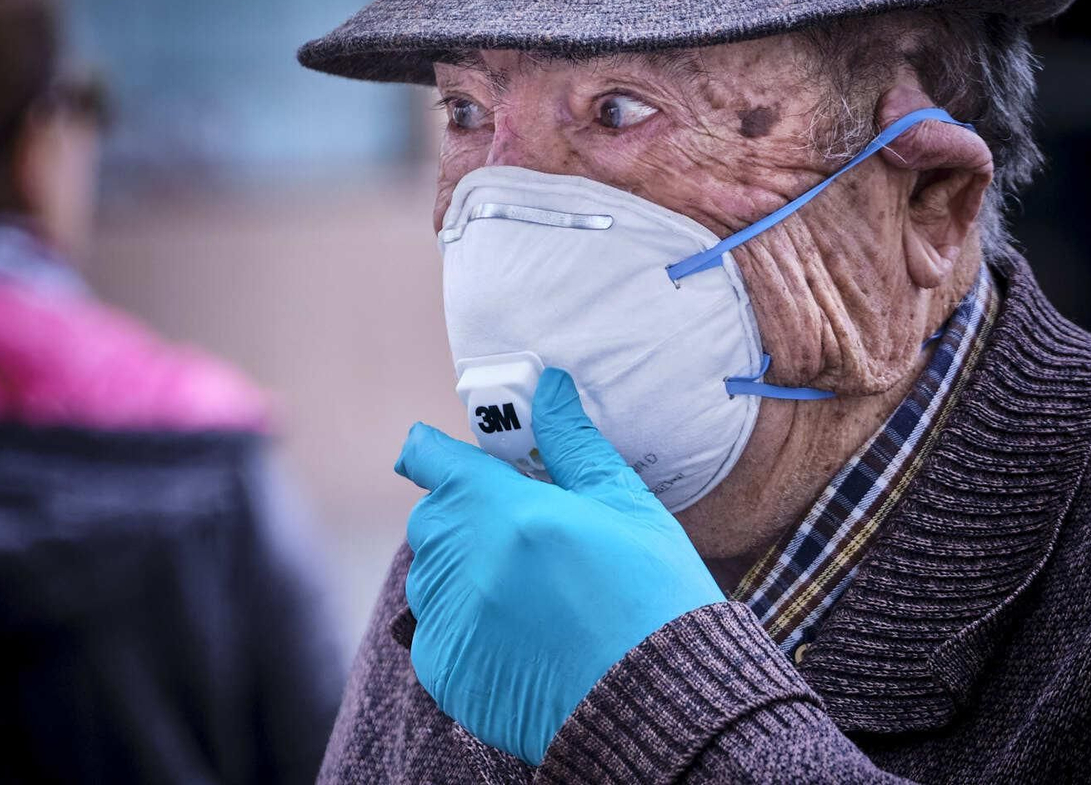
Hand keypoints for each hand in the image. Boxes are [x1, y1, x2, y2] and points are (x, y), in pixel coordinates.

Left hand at [396, 368, 724, 764]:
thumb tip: (549, 388)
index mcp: (501, 509)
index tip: (456, 459)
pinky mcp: (445, 669)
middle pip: (433, 516)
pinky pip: (437, 627)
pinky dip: (465, 624)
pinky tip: (520, 632)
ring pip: (432, 573)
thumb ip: (571, 443)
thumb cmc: (651, 595)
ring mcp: (448, 619)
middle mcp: (462, 561)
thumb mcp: (622, 504)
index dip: (439, 453)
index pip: (429, 458)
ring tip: (531, 589)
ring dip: (465, 568)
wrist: (661, 702)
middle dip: (466, 512)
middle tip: (522, 531)